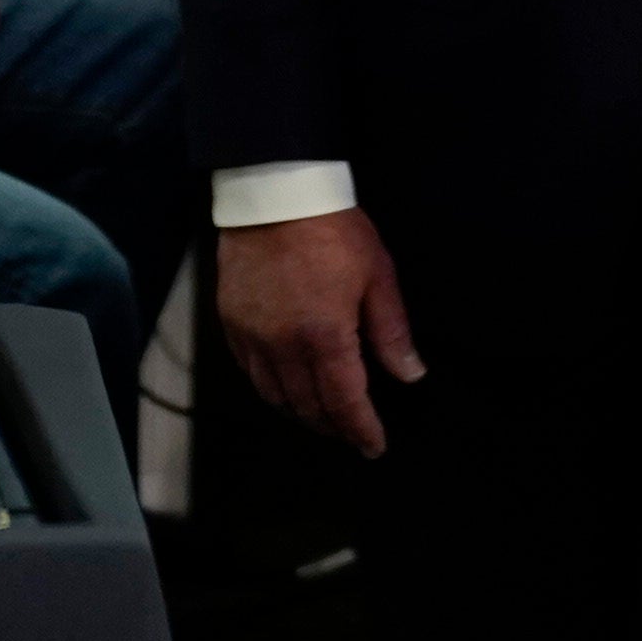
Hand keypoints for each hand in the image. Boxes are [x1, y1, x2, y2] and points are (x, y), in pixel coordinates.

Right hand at [215, 208, 420, 456]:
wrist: (274, 193)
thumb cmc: (334, 229)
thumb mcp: (377, 275)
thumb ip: (392, 332)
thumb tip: (410, 375)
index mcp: (326, 337)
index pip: (345, 403)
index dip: (361, 431)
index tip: (373, 447)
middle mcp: (284, 347)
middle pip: (307, 406)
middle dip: (333, 426)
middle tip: (351, 433)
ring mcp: (252, 337)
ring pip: (275, 396)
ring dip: (300, 413)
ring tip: (321, 416)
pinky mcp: (231, 323)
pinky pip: (250, 372)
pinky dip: (270, 388)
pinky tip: (285, 385)